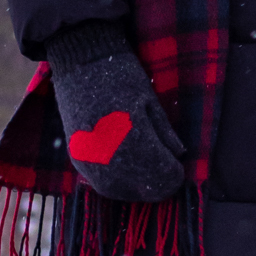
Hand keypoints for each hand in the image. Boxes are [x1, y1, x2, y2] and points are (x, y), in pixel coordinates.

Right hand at [47, 30, 185, 203]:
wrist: (80, 63)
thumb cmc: (122, 77)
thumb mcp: (151, 103)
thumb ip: (165, 134)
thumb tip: (178, 155)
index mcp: (133, 142)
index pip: (163, 178)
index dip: (175, 174)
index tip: (177, 164)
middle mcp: (109, 159)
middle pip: (143, 189)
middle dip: (159, 182)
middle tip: (166, 167)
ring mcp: (89, 161)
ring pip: (120, 192)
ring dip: (138, 186)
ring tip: (148, 169)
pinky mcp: (76, 159)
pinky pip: (102, 183)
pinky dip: (118, 181)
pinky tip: (127, 167)